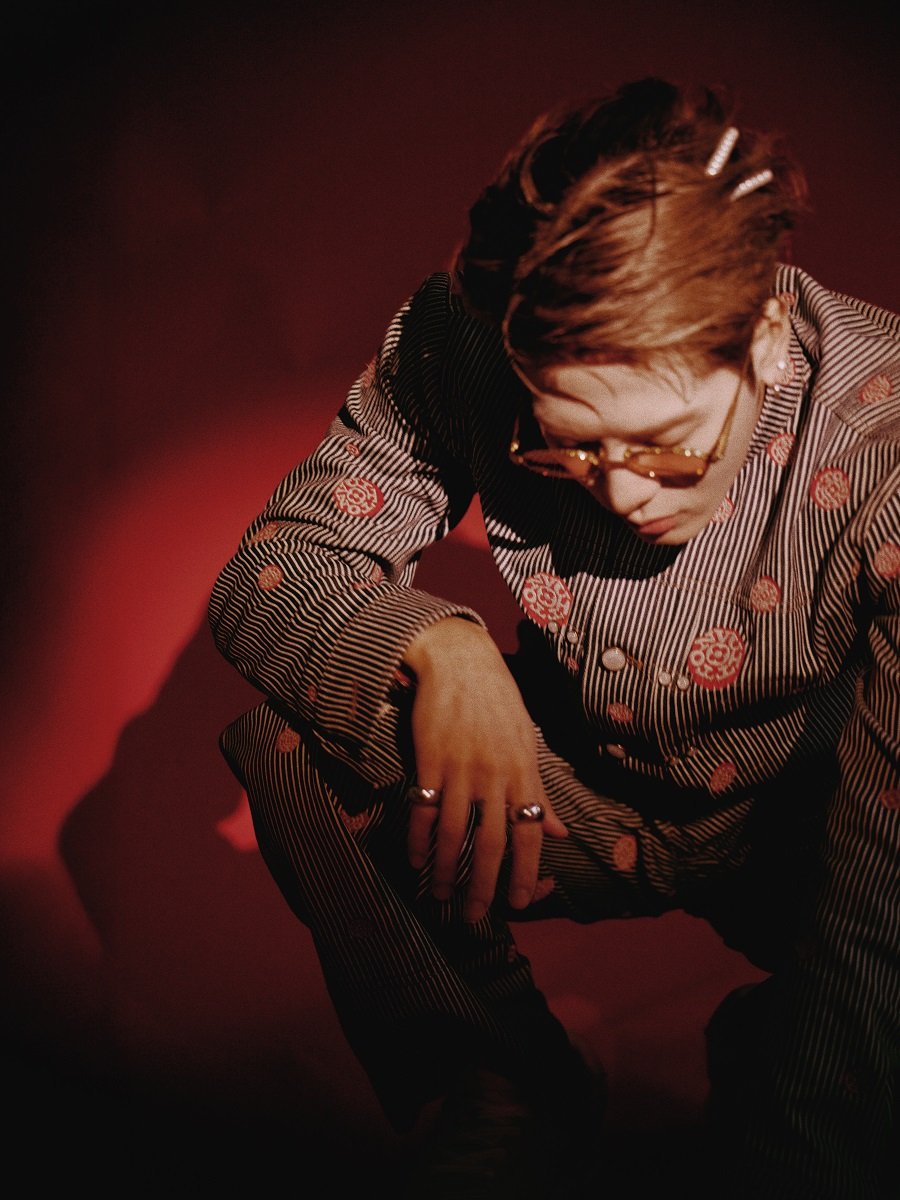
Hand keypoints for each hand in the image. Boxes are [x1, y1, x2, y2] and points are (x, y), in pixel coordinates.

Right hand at [402, 618, 567, 922]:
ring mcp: (462, 768)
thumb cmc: (498, 703)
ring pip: (454, 833)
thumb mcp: (527, 744)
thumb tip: (560, 831)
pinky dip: (419, 839)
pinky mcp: (431, 759)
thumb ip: (539, 790)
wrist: (461, 661)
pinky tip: (415, 860)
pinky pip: (423, 809)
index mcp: (524, 772)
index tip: (518, 903)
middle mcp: (496, 775)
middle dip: (482, 886)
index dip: (525, 872)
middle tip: (472, 918)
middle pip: (491, 843)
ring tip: (439, 896)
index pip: (530, 833)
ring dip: (446, 870)